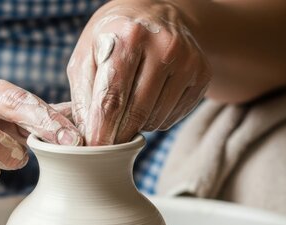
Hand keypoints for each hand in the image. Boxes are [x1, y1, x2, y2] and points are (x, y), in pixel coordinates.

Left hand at [68, 0, 210, 144]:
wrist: (156, 13)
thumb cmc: (113, 38)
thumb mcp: (87, 54)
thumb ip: (83, 94)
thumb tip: (87, 135)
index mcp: (127, 36)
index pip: (112, 97)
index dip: (102, 130)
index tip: (95, 150)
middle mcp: (162, 46)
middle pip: (137, 112)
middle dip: (118, 134)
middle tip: (108, 141)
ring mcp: (187, 60)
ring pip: (156, 118)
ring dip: (138, 125)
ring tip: (129, 106)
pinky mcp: (202, 74)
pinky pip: (173, 117)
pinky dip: (156, 120)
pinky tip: (149, 101)